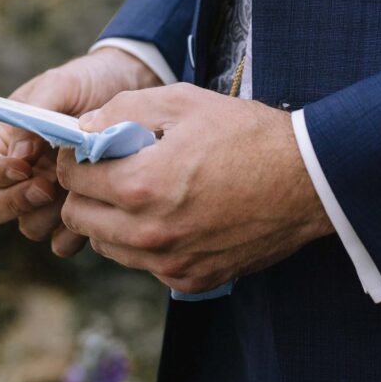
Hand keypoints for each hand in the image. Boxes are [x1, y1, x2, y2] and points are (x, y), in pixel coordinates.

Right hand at [0, 48, 160, 255]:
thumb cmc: (87, 82)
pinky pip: (59, 241)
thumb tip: (18, 157)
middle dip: (18, 201)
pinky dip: (73, 233)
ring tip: (80, 188)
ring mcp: (41, 196)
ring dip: (50, 214)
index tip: (25, 167)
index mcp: (0, 139)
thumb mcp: (62, 84)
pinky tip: (95, 209)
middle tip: (49, 187)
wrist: (128, 92)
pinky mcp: (68, 214)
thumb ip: (36, 111)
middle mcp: (14, 173)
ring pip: (27, 225)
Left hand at [57, 84, 333, 292]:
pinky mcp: (190, 279)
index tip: (87, 149)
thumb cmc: (247, 135)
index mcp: (142, 185)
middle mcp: (150, 232)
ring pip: (106, 246)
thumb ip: (122, 111)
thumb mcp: (182, 102)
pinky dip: (141, 242)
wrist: (308, 181)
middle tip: (107, 171)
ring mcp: (169, 262)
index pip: (72, 178)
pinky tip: (168, 215)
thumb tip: (81, 127)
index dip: (73, 158)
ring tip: (139, 192)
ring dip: (108, 219)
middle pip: (79, 218)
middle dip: (84, 191)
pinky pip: (142, 264)